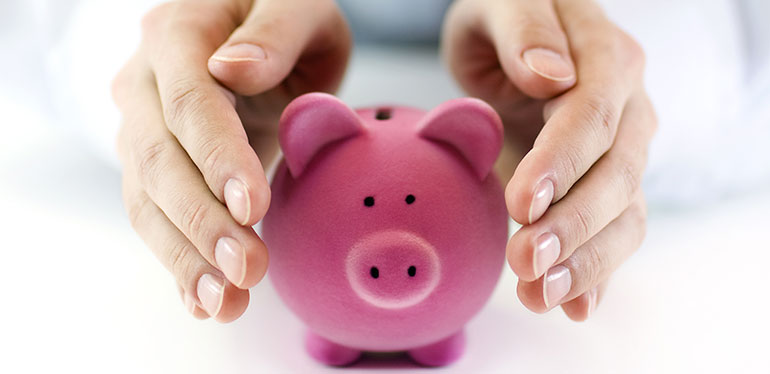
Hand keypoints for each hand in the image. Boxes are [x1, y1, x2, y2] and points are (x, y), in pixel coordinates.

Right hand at [112, 0, 350, 321]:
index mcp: (178, 34)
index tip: (251, 204)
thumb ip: (273, 31)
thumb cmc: (278, 14)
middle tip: (247, 266)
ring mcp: (143, 128)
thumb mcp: (294, 3)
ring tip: (224, 300)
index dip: (217, 156)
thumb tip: (234, 70)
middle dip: (203, 220)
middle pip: (161, 160)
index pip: (190, 101)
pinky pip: (156, 217)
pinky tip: (204, 299)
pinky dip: (180, 261)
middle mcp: (145, 84)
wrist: (247, 35)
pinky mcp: (156, 167)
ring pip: (149, 200)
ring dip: (186, 255)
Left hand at [442, 0, 655, 320]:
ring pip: (622, 214)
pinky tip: (573, 307)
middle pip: (615, 174)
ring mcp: (622, 152)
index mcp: (605, 57)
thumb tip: (550, 76)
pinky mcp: (604, 186)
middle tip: (526, 261)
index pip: (593, 115)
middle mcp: (627, 109)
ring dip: (585, 261)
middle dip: (572, 224)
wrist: (513, 39)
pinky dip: (597, 274)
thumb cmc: (502, 18)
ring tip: (540, 296)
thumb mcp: (503, 3)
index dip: (562, 161)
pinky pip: (615, 233)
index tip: (523, 200)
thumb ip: (525, 28)